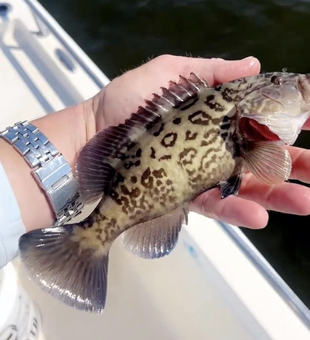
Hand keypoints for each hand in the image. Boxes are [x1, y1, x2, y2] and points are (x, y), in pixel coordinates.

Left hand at [86, 54, 309, 228]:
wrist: (93, 139)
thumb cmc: (126, 104)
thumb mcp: (168, 74)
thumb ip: (210, 71)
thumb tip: (254, 64)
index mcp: (213, 118)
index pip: (259, 120)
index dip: (287, 120)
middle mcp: (212, 147)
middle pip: (260, 157)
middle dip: (294, 162)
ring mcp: (200, 174)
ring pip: (246, 186)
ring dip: (279, 194)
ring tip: (307, 201)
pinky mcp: (184, 196)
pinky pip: (216, 205)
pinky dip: (239, 210)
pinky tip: (262, 215)